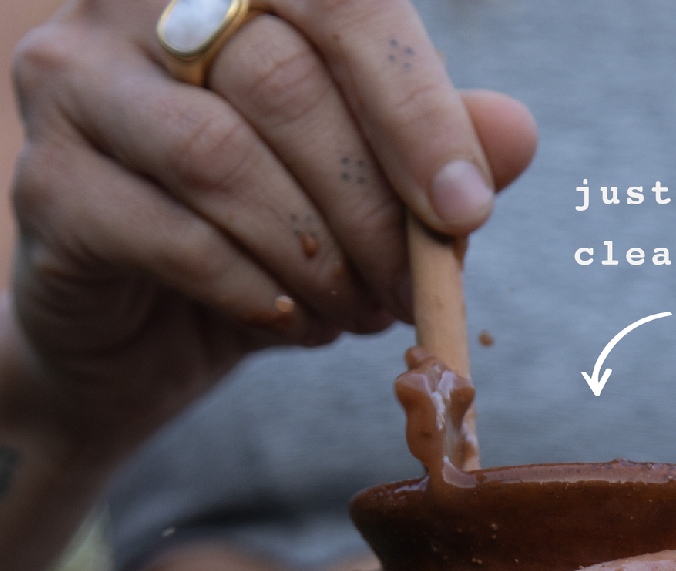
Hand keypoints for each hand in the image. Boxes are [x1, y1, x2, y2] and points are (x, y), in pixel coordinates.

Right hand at [7, 0, 535, 459]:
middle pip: (285, 85)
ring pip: (222, 160)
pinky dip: (256, 291)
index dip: (416, 105)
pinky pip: (175, 237)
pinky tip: (292, 321)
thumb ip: (431, 151)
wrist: (146, 324)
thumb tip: (518, 135)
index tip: (467, 212)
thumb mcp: (361, 191)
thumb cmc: (263, 234)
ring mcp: (72, 82)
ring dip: (315, 258)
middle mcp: (135, 1)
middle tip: (409, 290)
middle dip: (370, 211)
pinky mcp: (47, 184)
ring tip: (355, 313)